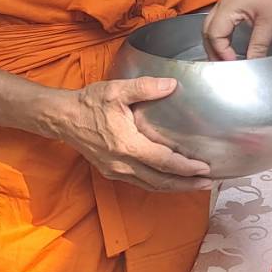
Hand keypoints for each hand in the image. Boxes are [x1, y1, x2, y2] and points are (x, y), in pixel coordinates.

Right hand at [51, 78, 213, 190]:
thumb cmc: (89, 103)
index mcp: (127, 145)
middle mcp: (122, 164)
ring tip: (196, 184)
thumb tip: (172, 84)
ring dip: (174, 187)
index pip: (163, 162)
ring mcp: (116, 170)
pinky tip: (171, 180)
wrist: (62, 118)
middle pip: (160, 181)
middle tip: (209, 183)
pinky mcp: (112, 171)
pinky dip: (159, 184)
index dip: (185, 168)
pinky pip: (140, 182)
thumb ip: (145, 87)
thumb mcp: (117, 90)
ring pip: (151, 186)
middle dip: (186, 184)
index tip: (205, 168)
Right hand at [202, 0, 271, 59]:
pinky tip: (232, 38)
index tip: (232, 63)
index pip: (214, 34)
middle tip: (221, 64)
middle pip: (208, 28)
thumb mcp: (270, 24)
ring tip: (225, 55)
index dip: (221, 51)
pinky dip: (224, 29)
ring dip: (217, 38)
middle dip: (213, 47)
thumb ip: (258, 46)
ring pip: (215, 21)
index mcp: (229, 4)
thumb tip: (252, 63)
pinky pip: (224, 14)